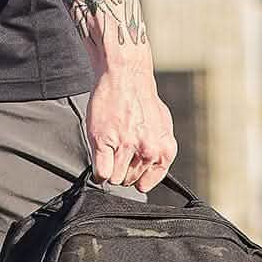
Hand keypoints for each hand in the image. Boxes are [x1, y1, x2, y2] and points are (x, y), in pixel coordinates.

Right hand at [85, 66, 177, 191]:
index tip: (130, 165)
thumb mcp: (162, 127)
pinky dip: (98, 170)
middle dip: (121, 169)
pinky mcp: (104, 142)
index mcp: (164, 150)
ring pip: (114, 179)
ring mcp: (126, 147)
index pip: (145, 184)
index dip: (135, 176)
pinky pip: (101, 173)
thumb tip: (152, 168)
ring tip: (110, 148)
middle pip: (128, 182)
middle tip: (119, 149)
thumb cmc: (141, 100)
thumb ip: (159, 150)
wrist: (125, 77)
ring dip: (109, 167)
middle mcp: (148, 151)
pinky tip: (100, 156)